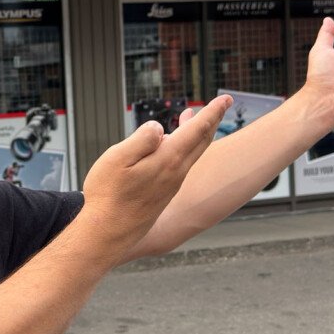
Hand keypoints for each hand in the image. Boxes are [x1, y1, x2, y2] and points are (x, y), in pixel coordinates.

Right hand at [78, 95, 232, 259]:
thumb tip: (159, 128)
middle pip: (202, 142)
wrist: (108, 234)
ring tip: (194, 119)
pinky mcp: (164, 195)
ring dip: (198, 134)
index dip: (212, 112)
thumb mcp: (117, 158)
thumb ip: (142, 139)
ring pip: (192, 154)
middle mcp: (176, 173)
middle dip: (213, 120)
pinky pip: (181, 165)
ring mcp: (171, 185)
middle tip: (222, 105)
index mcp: (167, 160)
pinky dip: (185, 150)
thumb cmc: (108, 196)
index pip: (197, 130)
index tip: (225, 99)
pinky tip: (173, 148)